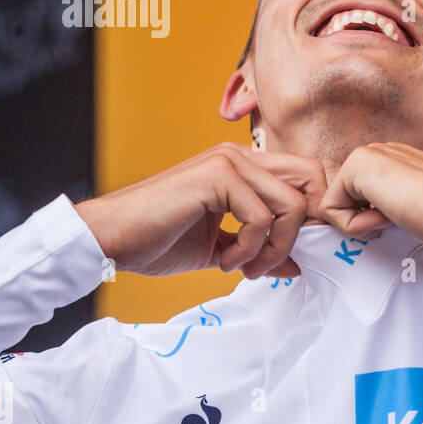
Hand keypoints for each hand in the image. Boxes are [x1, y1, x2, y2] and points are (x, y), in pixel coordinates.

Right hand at [74, 142, 326, 278]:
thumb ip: (260, 251)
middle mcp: (240, 156)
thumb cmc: (157, 241)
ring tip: (244, 267)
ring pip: (293, 205)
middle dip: (304, 230)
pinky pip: (262, 218)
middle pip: (313, 180)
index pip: (306, 178)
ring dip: (275, 248)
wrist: (110, 239)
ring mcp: (229, 161)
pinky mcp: (217, 176)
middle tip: (273, 261)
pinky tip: (225, 262)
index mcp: (244, 167)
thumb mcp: (223, 250)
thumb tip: (298, 266)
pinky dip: (250, 250)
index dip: (311, 218)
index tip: (288, 255)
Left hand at [317, 142, 422, 255]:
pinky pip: (332, 212)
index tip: (409, 218)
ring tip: (400, 215)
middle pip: (345, 203)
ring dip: (365, 224)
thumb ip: (398, 207)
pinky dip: (359, 226)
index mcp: (396, 160)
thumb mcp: (420, 208)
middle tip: (403, 218)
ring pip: (337, 208)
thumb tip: (378, 224)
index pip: (360, 200)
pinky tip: (391, 215)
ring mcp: (368, 155)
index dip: (376, 221)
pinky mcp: (357, 167)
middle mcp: (380, 152)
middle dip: (366, 221)